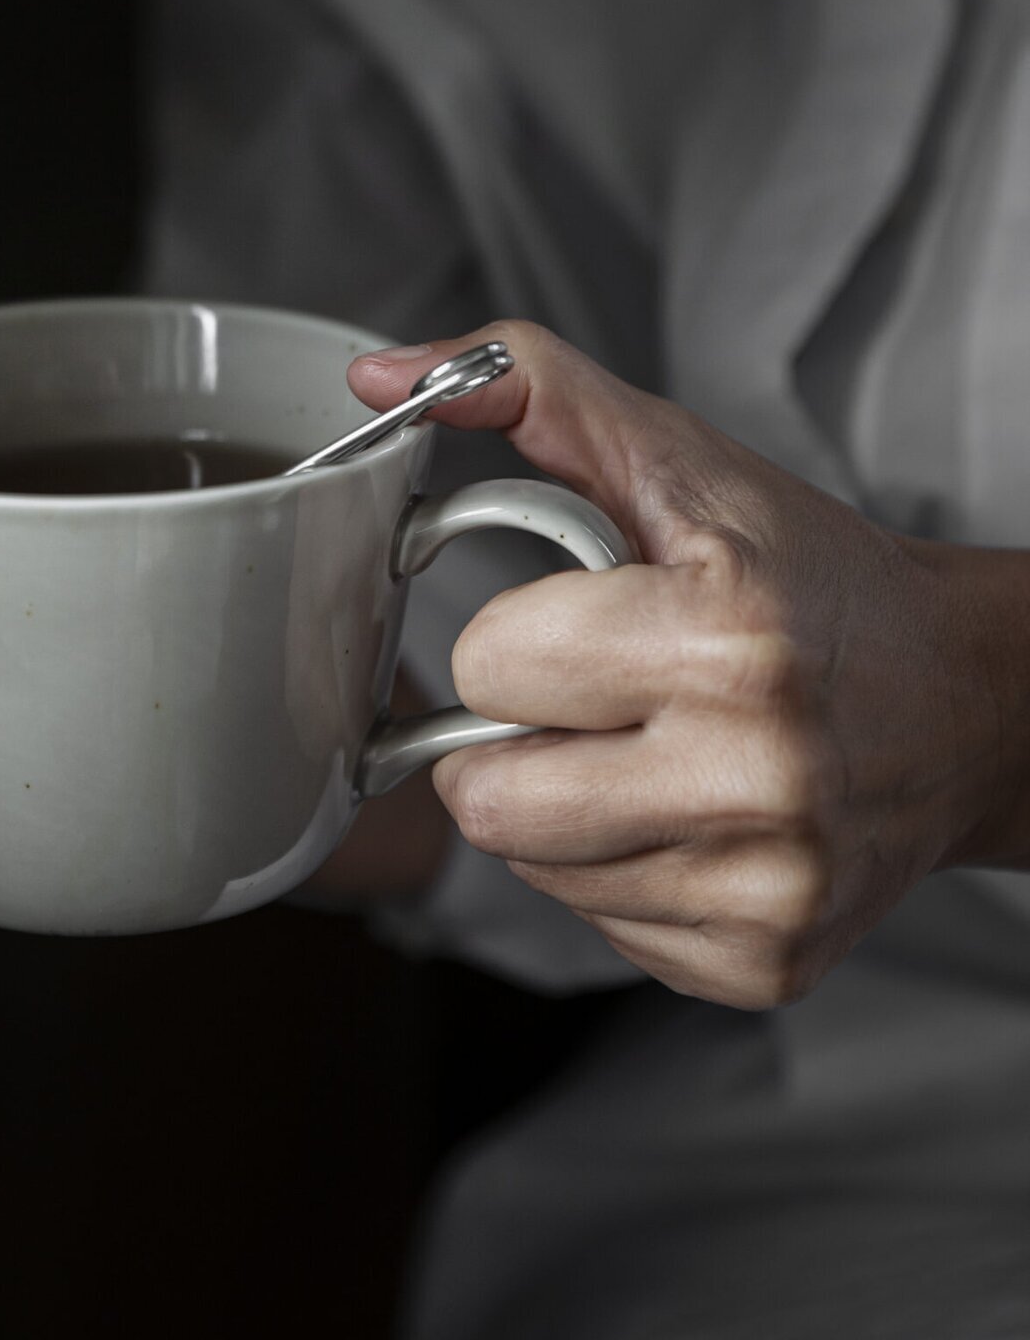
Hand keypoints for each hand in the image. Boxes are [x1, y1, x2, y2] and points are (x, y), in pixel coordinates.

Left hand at [349, 322, 1029, 1008]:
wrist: (963, 703)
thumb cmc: (810, 580)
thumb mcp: (680, 462)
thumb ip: (528, 392)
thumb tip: (376, 376)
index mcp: (725, 639)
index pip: (486, 666)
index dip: (516, 641)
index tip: (582, 628)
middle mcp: (752, 777)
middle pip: (486, 796)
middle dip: (509, 740)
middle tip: (587, 703)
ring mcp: (761, 886)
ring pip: (531, 868)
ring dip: (558, 809)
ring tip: (646, 754)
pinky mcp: (761, 963)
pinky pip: (598, 925)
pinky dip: (616, 870)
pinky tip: (685, 816)